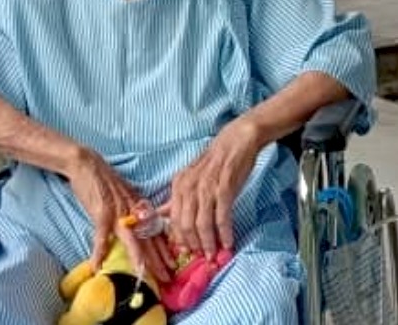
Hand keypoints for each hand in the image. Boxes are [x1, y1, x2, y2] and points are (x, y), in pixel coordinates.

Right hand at [65, 149, 175, 282]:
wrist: (87, 163)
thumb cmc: (105, 179)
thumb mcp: (126, 194)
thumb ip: (134, 209)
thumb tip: (141, 222)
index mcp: (140, 208)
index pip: (156, 231)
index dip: (165, 249)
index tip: (173, 264)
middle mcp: (133, 211)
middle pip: (149, 239)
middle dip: (158, 260)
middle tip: (167, 277)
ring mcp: (118, 212)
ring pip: (131, 239)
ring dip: (138, 257)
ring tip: (143, 273)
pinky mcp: (102, 212)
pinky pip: (102, 235)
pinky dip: (99, 251)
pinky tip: (97, 265)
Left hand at [160, 119, 260, 259]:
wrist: (236, 141)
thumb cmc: (215, 162)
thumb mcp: (191, 179)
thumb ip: (177, 198)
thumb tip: (162, 215)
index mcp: (179, 185)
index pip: (173, 219)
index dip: (180, 238)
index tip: (187, 251)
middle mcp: (189, 187)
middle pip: (186, 224)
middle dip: (194, 244)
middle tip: (203, 256)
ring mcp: (207, 188)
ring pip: (203, 224)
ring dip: (209, 243)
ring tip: (214, 254)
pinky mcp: (225, 188)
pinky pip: (222, 217)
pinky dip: (225, 233)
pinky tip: (228, 243)